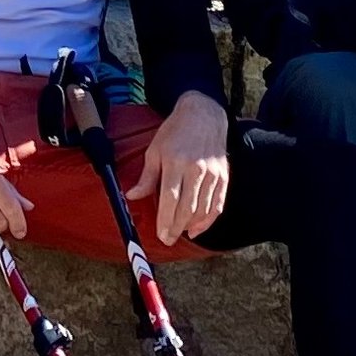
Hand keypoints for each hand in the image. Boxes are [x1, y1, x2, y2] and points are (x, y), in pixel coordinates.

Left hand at [142, 93, 232, 244]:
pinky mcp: (223, 177)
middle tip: (168, 239)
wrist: (203, 115)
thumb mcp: (154, 150)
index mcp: (175, 162)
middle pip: (187, 208)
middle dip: (176, 228)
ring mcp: (212, 174)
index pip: (170, 199)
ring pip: (203, 209)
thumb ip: (146, 177)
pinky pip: (217, 205)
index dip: (165, 220)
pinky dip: (208, 220)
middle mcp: (196, 169)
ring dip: (191, 226)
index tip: (160, 234)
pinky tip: (197, 228)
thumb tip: (132, 196)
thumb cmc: (175, 133)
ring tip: (180, 233)